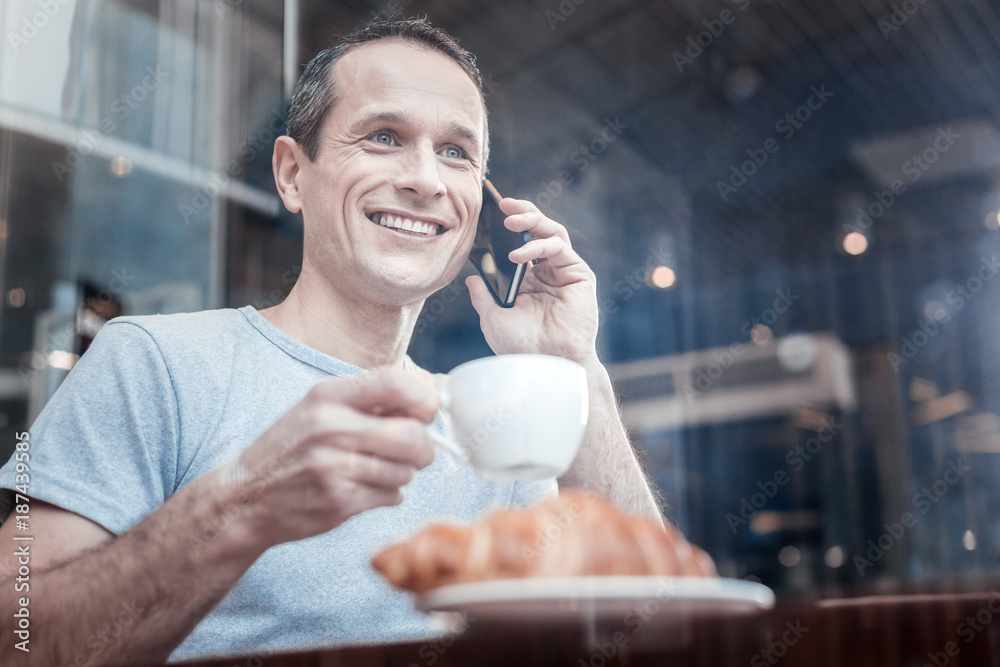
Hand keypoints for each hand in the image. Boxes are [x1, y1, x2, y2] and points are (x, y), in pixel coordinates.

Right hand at [224, 369, 438, 547]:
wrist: (246, 497)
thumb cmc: (292, 448)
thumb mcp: (320, 407)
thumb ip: (371, 398)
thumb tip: (431, 391)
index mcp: (329, 395)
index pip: (396, 383)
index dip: (425, 398)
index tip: (428, 411)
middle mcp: (331, 428)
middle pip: (413, 435)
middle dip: (424, 447)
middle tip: (415, 451)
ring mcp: (335, 467)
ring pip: (407, 470)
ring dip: (402, 473)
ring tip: (375, 470)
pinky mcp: (340, 501)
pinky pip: (393, 495)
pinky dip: (387, 494)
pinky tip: (362, 488)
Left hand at [466, 198, 598, 361]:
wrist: (544, 365)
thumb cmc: (520, 347)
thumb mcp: (492, 317)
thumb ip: (483, 295)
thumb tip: (472, 277)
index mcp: (529, 280)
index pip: (520, 242)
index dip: (508, 225)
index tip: (489, 211)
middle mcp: (548, 273)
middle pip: (538, 230)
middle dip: (522, 212)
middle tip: (502, 203)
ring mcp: (565, 272)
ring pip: (552, 232)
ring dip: (532, 220)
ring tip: (509, 220)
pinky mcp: (579, 275)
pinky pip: (559, 248)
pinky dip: (538, 246)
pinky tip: (517, 255)